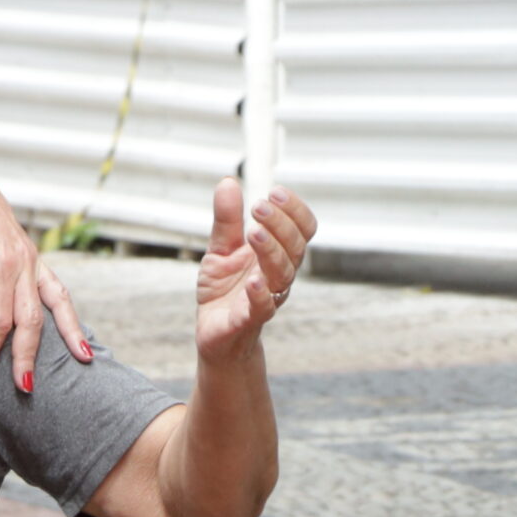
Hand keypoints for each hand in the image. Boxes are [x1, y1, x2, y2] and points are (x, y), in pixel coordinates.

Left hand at [0, 160, 90, 392]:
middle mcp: (22, 262)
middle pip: (29, 319)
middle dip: (26, 355)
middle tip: (23, 387)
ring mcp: (33, 260)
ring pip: (52, 306)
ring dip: (62, 338)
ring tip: (78, 366)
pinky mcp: (36, 259)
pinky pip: (58, 290)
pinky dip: (70, 316)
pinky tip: (81, 341)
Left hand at [196, 176, 315, 362]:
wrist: (214, 333)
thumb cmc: (223, 290)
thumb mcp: (221, 249)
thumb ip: (227, 220)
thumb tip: (228, 182)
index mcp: (277, 254)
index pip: (302, 229)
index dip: (294, 210)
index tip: (274, 191)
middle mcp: (278, 275)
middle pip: (296, 248)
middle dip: (281, 224)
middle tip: (259, 206)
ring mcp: (267, 298)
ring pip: (283, 274)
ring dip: (272, 251)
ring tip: (254, 233)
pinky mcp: (248, 320)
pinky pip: (262, 308)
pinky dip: (260, 295)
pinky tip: (254, 280)